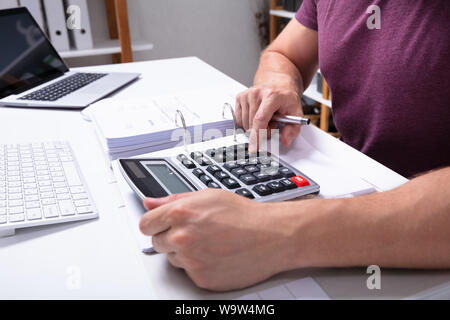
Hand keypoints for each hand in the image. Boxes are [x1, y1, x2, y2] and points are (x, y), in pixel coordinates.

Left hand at [139, 189, 295, 290]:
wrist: (271, 236)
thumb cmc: (244, 215)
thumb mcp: (208, 196)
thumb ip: (174, 199)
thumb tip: (150, 202)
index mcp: (180, 213)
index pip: (145, 224)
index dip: (154, 224)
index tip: (160, 225)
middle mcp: (182, 237)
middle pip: (156, 243)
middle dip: (170, 237)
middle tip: (195, 232)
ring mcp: (191, 260)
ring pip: (173, 258)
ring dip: (184, 252)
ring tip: (210, 243)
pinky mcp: (201, 278)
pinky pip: (189, 273)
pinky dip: (199, 266)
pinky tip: (216, 255)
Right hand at [235, 86, 303, 152]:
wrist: (278, 83)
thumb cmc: (285, 98)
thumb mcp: (296, 112)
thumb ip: (293, 129)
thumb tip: (286, 140)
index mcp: (272, 96)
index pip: (260, 119)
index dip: (257, 136)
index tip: (254, 148)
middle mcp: (257, 93)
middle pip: (253, 125)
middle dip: (263, 130)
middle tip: (272, 122)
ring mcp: (247, 95)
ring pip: (245, 124)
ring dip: (255, 126)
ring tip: (265, 117)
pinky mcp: (240, 97)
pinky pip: (239, 119)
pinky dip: (248, 122)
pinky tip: (256, 114)